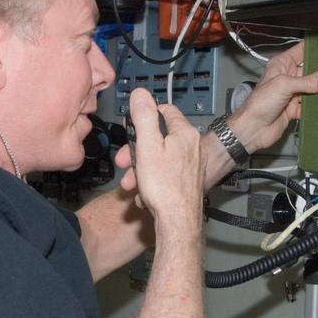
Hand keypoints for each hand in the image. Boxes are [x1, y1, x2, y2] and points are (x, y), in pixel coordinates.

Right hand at [116, 89, 203, 234]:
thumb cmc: (165, 188)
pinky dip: (152, 182)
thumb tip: (140, 94)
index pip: (164, 110)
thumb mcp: (147, 146)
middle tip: (124, 160)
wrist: (178, 223)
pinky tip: (144, 194)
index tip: (131, 127)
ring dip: (141, 169)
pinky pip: (165, 175)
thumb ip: (143, 118)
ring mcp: (191, 165)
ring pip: (160, 158)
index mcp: (184, 133)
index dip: (144, 117)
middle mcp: (192, 147)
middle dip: (137, 149)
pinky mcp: (188, 182)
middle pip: (159, 138)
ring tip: (131, 183)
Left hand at [228, 42, 317, 153]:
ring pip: (313, 88)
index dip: (315, 48)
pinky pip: (311, 104)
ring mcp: (292, 93)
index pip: (301, 50)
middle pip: (311, 70)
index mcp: (282, 65)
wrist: (253, 129)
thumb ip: (306, 80)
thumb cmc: (258, 104)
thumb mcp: (283, 85)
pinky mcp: (295, 108)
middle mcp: (288, 77)